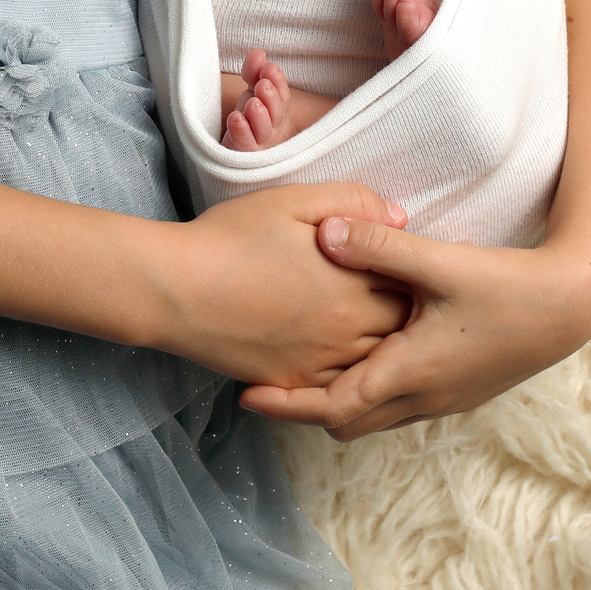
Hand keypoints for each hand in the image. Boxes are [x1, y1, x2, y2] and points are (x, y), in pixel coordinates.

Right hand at [153, 185, 414, 387]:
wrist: (177, 290)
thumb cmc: (231, 238)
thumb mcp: (291, 201)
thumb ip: (352, 202)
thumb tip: (399, 217)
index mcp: (353, 281)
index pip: (408, 283)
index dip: (413, 272)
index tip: (411, 264)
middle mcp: (346, 328)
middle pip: (400, 327)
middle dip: (407, 311)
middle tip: (407, 297)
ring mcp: (321, 362)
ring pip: (375, 362)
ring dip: (384, 345)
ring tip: (379, 325)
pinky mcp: (294, 383)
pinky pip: (340, 389)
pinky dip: (352, 375)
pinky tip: (348, 357)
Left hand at [221, 49, 292, 148]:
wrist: (237, 154)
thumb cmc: (248, 119)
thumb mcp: (251, 90)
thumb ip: (253, 71)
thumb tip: (259, 52)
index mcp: (277, 112)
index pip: (282, 96)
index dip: (278, 82)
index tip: (269, 68)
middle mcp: (272, 129)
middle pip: (276, 113)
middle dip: (270, 98)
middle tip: (262, 85)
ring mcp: (260, 145)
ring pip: (263, 131)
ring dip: (259, 116)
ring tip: (253, 103)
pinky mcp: (245, 157)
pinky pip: (245, 145)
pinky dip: (241, 132)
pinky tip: (236, 119)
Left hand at [237, 217, 590, 438]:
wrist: (570, 309)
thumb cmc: (508, 286)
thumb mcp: (441, 261)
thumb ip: (379, 247)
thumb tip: (323, 231)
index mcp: (411, 372)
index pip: (334, 406)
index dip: (287, 403)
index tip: (247, 393)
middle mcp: (423, 397)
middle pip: (347, 422)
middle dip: (305, 408)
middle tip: (269, 381)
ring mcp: (442, 399)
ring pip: (374, 418)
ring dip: (338, 400)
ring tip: (303, 371)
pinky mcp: (456, 390)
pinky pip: (397, 406)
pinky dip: (368, 392)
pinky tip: (359, 358)